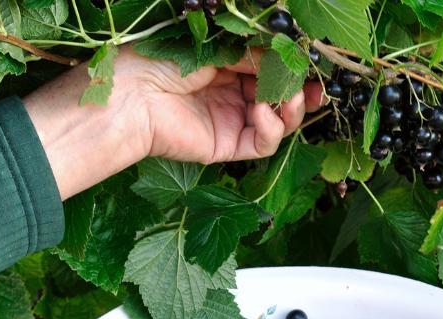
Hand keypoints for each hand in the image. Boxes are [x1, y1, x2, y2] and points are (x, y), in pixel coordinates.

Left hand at [21, 46, 322, 199]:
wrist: (129, 97)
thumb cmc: (157, 62)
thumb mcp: (212, 49)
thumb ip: (250, 54)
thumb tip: (286, 56)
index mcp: (224, 68)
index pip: (268, 70)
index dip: (290, 68)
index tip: (307, 63)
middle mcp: (231, 95)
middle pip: (279, 97)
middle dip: (299, 91)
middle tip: (313, 86)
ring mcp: (232, 122)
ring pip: (278, 122)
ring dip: (290, 110)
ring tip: (288, 98)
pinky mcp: (228, 146)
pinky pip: (263, 143)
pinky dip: (271, 128)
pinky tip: (260, 111)